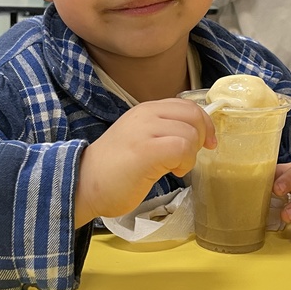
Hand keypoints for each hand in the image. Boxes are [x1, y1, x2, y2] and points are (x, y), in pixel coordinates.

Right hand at [75, 99, 215, 225]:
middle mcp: (145, 114)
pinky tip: (172, 172)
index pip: (188, 105)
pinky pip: (182, 147)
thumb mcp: (141, 139)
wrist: (84, 183)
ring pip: (190, 133)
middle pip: (194, 115)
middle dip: (201, 138)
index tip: (207, 143)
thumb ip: (164, 131)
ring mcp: (144, 130)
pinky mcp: (145, 150)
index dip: (204, 124)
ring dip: (190, 155)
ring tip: (174, 168)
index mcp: (146, 110)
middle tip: (188, 157)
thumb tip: (197, 135)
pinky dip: (184, 162)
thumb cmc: (115, 169)